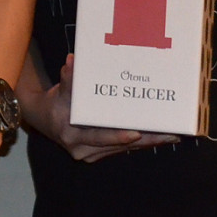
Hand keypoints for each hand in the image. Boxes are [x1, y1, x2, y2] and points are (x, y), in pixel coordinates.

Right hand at [22, 54, 176, 161]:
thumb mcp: (58, 92)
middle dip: (146, 140)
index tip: (134, 133)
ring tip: (172, 134)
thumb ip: (67, 79)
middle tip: (168, 134)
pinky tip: (159, 136)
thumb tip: (71, 62)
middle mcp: (84, 150)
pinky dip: (142, 142)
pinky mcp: (102, 152)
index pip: (98, 137)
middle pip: (119, 145)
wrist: (45, 120)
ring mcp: (94, 154)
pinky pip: (124, 148)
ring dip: (149, 142)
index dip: (116, 136)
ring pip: (126, 149)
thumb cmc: (54, 104)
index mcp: (73, 136)